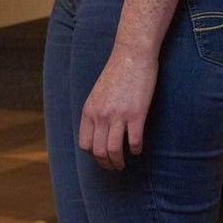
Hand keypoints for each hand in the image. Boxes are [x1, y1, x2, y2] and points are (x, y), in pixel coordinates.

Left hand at [79, 51, 157, 170]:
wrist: (132, 55)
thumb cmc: (116, 72)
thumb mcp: (98, 93)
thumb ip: (96, 112)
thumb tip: (98, 130)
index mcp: (89, 110)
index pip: (85, 144)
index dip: (93, 155)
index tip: (101, 156)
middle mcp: (101, 115)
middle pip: (99, 151)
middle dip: (106, 164)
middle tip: (113, 166)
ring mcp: (118, 116)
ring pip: (114, 151)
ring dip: (119, 162)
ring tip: (124, 164)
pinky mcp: (136, 114)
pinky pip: (134, 142)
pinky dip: (136, 150)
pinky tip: (138, 149)